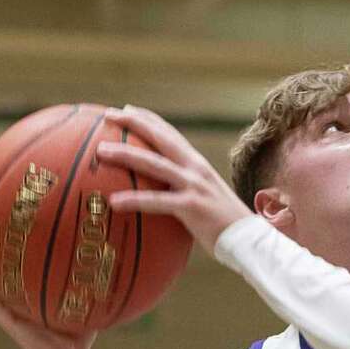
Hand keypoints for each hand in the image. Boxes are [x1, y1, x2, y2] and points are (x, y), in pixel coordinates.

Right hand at [0, 214, 96, 348]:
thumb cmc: (80, 330)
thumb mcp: (88, 295)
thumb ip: (97, 274)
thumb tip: (118, 247)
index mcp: (30, 284)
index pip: (17, 254)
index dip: (9, 232)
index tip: (6, 206)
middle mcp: (14, 291)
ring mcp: (5, 303)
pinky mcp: (4, 316)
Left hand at [97, 106, 248, 257]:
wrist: (248, 238)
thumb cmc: (223, 224)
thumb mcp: (204, 197)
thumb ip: (184, 190)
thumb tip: (160, 194)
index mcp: (197, 164)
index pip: (170, 134)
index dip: (149, 119)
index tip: (127, 109)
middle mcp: (196, 168)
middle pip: (161, 138)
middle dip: (135, 123)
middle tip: (109, 114)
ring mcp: (194, 186)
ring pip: (154, 164)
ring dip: (126, 154)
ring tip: (101, 151)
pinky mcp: (191, 206)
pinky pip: (156, 201)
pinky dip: (134, 200)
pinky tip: (113, 202)